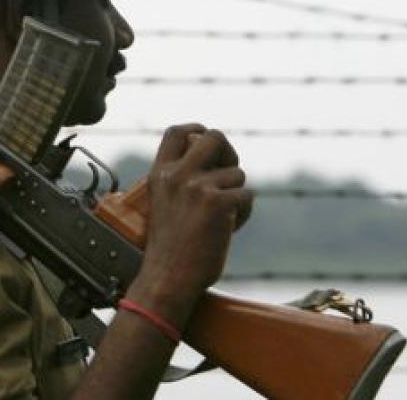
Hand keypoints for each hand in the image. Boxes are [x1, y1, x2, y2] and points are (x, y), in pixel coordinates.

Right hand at [126, 123, 252, 328]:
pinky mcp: (218, 203)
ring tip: (223, 219)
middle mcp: (177, 175)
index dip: (196, 129)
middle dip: (229, 152)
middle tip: (228, 173)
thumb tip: (215, 165)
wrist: (167, 278)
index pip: (177, 132)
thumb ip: (180, 182)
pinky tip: (230, 229)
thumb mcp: (163, 205)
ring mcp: (198, 187)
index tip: (205, 137)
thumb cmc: (168, 250)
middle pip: (214, 137)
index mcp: (159, 174)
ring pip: (237, 174)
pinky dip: (244, 214)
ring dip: (237, 195)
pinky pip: (247, 196)